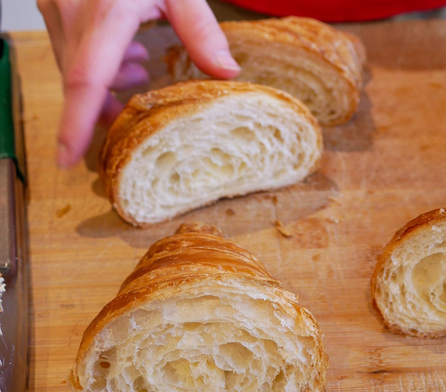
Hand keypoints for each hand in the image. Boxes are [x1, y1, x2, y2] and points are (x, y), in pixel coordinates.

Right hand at [37, 0, 241, 167]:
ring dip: (106, 86)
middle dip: (102, 112)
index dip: (76, 124)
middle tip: (132, 129)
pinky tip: (131, 60)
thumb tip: (227, 74)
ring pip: (75, 66)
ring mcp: (56, 5)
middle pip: (81, 81)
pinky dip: (101, 63)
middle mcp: (71, 11)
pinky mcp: (55, 2)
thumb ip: (201, 29)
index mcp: (105, 11)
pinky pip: (74, 47)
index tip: (68, 158)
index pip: (87, 79)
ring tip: (143, 79)